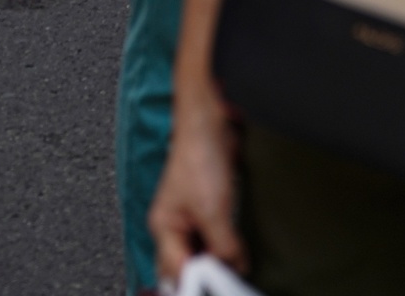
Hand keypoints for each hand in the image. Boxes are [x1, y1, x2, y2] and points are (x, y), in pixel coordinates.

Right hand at [149, 94, 245, 281]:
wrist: (209, 124)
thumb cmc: (198, 156)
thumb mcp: (213, 211)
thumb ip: (222, 246)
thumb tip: (234, 269)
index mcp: (163, 227)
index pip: (176, 269)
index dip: (197, 280)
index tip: (221, 283)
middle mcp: (174, 226)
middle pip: (186, 266)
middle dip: (206, 275)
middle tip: (228, 280)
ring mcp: (191, 219)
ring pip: (203, 256)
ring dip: (219, 264)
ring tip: (236, 268)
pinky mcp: (208, 212)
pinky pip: (215, 243)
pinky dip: (227, 252)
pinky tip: (240, 256)